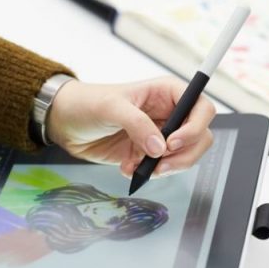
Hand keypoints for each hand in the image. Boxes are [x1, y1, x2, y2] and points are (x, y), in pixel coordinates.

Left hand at [48, 77, 215, 177]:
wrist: (66, 123)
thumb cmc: (88, 103)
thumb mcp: (111, 108)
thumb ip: (137, 125)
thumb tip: (159, 148)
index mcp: (168, 93)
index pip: (202, 108)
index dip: (194, 128)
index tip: (171, 143)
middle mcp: (169, 114)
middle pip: (200, 137)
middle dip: (184, 156)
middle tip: (159, 165)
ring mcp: (160, 135)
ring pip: (184, 157)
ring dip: (165, 169)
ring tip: (138, 168)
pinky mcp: (148, 154)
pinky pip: (160, 169)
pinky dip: (147, 174)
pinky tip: (126, 168)